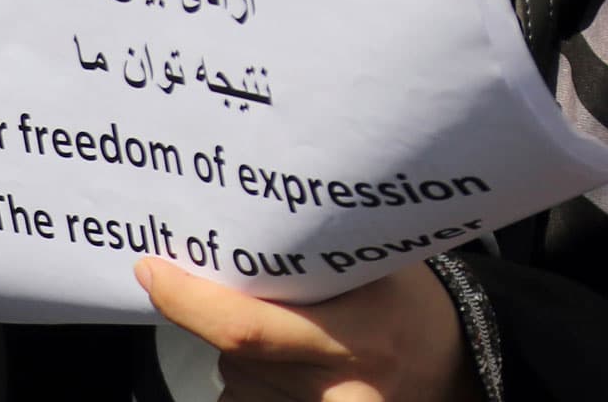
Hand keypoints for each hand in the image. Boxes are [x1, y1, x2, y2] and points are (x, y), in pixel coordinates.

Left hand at [137, 256, 478, 401]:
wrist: (454, 373)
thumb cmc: (409, 308)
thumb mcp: (378, 268)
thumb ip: (317, 253)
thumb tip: (237, 224)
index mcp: (358, 336)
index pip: (249, 327)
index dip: (191, 302)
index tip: (154, 269)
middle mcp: (336, 388)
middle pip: (236, 351)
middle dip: (224, 315)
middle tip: (242, 284)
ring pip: (235, 378)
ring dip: (244, 351)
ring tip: (299, 335)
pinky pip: (244, 399)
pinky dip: (254, 377)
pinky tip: (295, 367)